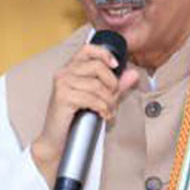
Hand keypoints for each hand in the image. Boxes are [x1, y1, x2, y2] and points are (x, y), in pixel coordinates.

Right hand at [30, 44, 140, 177]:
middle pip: (97, 67)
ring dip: (109, 101)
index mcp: (71, 68)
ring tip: (109, 111)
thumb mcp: (100, 98)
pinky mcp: (63, 98)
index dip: (104, 54)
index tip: (116, 65)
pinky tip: (103, 115)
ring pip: (97, 85)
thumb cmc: (75, 118)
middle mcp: (64, 73)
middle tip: (114, 98)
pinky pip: (91, 98)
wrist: (56, 140)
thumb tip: (133, 74)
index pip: (88, 49)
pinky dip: (102, 108)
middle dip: (112, 84)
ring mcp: (62, 85)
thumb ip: (116, 86)